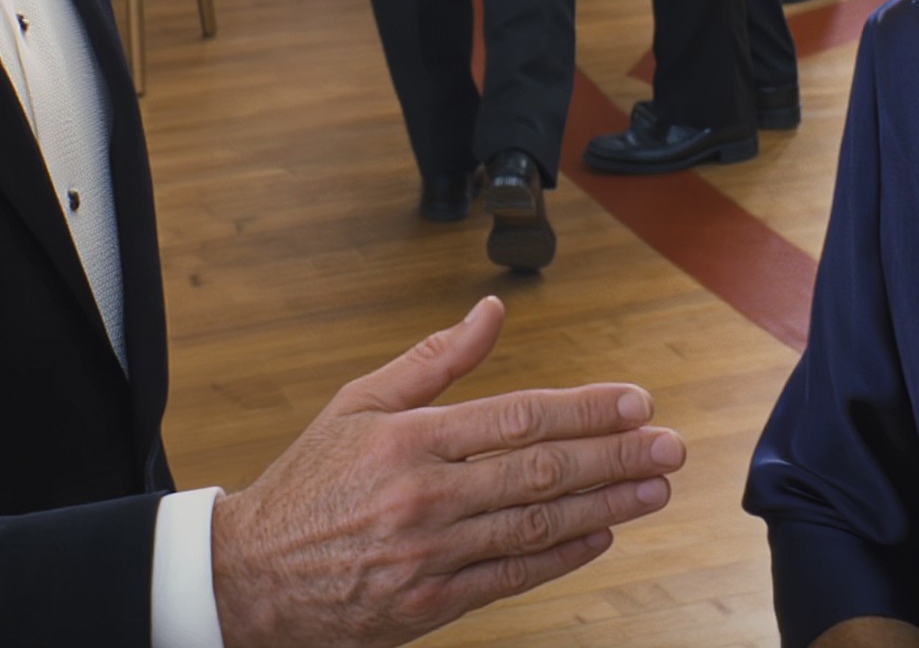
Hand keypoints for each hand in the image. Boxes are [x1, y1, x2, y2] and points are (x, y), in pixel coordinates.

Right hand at [209, 296, 681, 647]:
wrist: (249, 578)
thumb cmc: (308, 484)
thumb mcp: (359, 402)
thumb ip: (434, 360)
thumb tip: (490, 312)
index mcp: (410, 439)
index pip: (518, 417)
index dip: (585, 409)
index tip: (634, 400)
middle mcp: (426, 496)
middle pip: (541, 471)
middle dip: (615, 456)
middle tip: (668, 445)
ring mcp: (431, 556)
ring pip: (536, 525)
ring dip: (607, 506)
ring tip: (653, 489)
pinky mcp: (431, 606)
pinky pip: (512, 577)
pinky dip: (562, 556)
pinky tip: (602, 536)